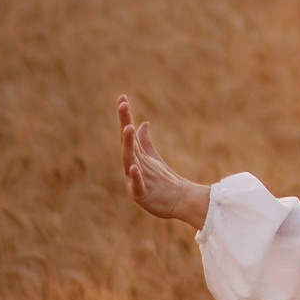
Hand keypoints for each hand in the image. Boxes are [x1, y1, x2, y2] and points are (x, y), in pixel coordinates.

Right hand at [119, 95, 209, 229]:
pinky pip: (137, 184)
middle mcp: (133, 166)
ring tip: (128, 128)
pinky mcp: (141, 195)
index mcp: (137, 157)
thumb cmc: (163, 181)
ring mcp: (135, 180)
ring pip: (129, 160)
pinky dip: (135, 176)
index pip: (128, 134)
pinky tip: (133, 167)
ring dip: (128, 144)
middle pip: (127, 143)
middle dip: (124, 123)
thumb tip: (143, 123)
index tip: (122, 98)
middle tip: (123, 105)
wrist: (177, 202)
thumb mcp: (153, 159)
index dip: (125, 116)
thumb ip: (145, 142)